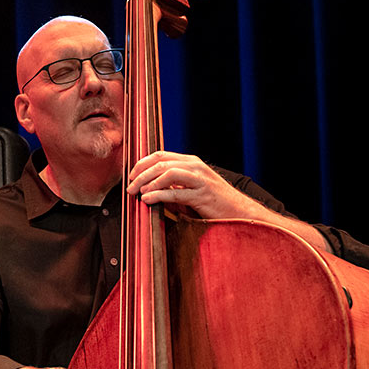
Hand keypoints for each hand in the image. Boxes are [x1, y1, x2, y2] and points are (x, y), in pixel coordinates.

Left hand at [127, 151, 252, 219]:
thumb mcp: (190, 189)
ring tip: (137, 193)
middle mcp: (195, 166)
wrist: (238, 212)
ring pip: (167, 173)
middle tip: (129, 187)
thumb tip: (148, 190)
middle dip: (141, 174)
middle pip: (160, 162)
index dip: (142, 164)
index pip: (160, 155)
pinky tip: (148, 200)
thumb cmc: (213, 202)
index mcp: (190, 162)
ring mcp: (200, 179)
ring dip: (148, 182)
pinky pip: (177, 192)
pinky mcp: (202, 194)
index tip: (130, 176)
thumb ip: (172, 186)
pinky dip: (159, 195)